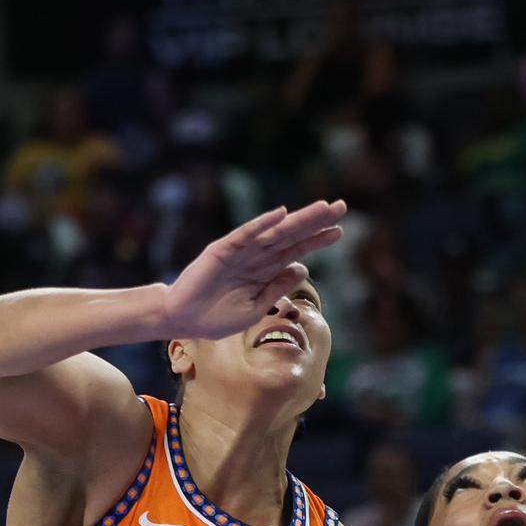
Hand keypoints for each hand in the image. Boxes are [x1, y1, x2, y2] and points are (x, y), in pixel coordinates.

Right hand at [161, 201, 345, 340]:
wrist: (184, 319)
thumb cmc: (218, 317)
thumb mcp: (256, 307)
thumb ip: (278, 287)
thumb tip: (304, 268)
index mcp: (265, 271)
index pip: (297, 251)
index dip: (318, 240)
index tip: (340, 231)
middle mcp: (256, 256)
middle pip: (291, 235)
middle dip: (315, 222)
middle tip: (341, 206)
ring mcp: (240, 251)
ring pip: (274, 232)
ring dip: (297, 219)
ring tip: (322, 208)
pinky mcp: (222, 250)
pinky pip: (245, 235)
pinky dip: (262, 224)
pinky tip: (281, 214)